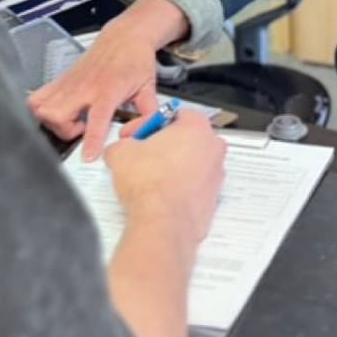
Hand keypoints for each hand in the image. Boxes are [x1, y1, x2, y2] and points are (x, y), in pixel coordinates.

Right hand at [29, 0, 187, 158]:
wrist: (124, 36)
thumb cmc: (135, 60)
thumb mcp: (149, 89)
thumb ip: (147, 116)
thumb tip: (135, 135)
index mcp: (108, 90)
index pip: (97, 119)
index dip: (91, 140)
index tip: (88, 157)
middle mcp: (84, 87)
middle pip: (57, 115)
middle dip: (64, 132)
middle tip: (80, 131)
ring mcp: (69, 82)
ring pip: (42, 107)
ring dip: (52, 122)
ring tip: (69, 121)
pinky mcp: (61, 79)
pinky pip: (37, 97)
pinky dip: (40, 109)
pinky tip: (57, 111)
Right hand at [104, 110, 227, 251]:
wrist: (163, 221)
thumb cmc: (151, 183)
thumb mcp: (121, 152)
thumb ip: (121, 144)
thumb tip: (119, 150)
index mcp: (196, 126)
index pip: (170, 114)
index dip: (146, 124)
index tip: (134, 134)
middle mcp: (213, 148)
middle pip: (184, 138)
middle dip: (161, 145)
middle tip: (140, 154)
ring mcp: (216, 175)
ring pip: (191, 163)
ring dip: (171, 166)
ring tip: (148, 177)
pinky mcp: (213, 198)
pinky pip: (194, 185)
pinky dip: (179, 187)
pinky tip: (159, 194)